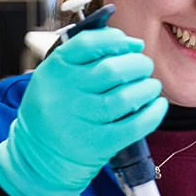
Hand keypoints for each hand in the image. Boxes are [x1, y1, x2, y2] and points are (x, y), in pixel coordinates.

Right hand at [0, 27, 166, 195]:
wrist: (38, 155)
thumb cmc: (54, 109)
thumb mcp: (54, 77)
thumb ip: (84, 57)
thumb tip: (132, 44)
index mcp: (54, 71)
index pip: (89, 43)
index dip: (117, 39)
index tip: (131, 44)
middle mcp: (66, 94)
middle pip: (113, 70)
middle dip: (138, 64)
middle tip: (144, 66)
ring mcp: (82, 120)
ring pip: (126, 97)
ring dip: (148, 88)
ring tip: (150, 86)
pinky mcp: (99, 143)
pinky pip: (135, 125)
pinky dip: (153, 113)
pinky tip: (157, 105)